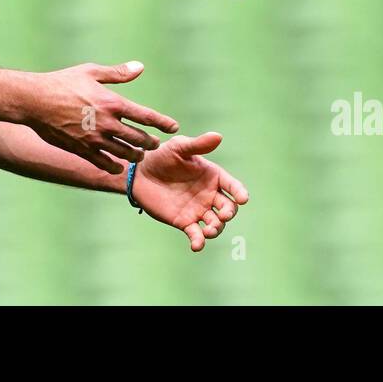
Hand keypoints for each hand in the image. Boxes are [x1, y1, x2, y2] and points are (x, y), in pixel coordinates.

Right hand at [25, 61, 179, 174]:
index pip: (145, 116)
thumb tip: (140, 67)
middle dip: (150, 143)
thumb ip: (117, 73)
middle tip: (154, 144)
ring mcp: (94, 139)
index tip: (173, 126)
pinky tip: (118, 166)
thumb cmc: (63, 82)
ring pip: (124, 153)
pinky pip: (103, 163)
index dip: (162, 122)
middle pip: (138, 138)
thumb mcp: (91, 72)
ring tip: (139, 155)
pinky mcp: (81, 150)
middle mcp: (107, 123)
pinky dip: (114, 166)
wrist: (35, 101)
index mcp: (112, 102)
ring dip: (135, 155)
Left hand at [131, 132, 248, 251]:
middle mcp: (209, 195)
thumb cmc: (161, 156)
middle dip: (229, 213)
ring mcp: (198, 210)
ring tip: (209, 231)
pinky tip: (196, 245)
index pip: (232, 186)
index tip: (243, 199)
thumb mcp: (179, 147)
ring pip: (215, 223)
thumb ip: (198, 145)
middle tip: (223, 215)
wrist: (140, 173)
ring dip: (216, 229)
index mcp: (212, 176)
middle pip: (228, 207)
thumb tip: (218, 136)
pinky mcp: (184, 222)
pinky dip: (199, 241)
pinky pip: (196, 234)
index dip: (239, 192)